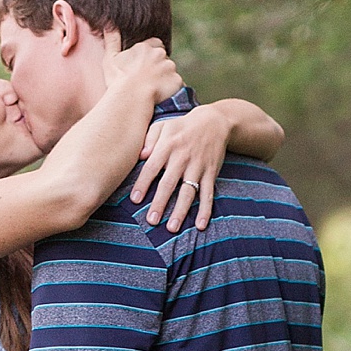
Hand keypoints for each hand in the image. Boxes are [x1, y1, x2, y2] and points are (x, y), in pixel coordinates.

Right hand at [99, 31, 182, 108]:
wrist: (131, 99)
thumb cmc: (118, 80)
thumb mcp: (110, 59)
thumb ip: (112, 40)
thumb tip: (108, 24)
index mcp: (145, 47)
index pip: (155, 44)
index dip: (150, 54)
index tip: (144, 64)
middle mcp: (160, 54)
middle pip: (164, 58)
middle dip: (159, 66)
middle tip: (148, 79)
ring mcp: (170, 67)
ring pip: (170, 71)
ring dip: (165, 77)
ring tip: (154, 89)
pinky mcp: (177, 81)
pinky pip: (177, 85)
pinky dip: (172, 89)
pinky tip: (161, 96)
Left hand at [133, 103, 231, 228]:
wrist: (214, 121)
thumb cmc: (182, 126)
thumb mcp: (163, 125)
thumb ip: (149, 139)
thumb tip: (140, 155)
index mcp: (167, 146)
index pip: (152, 167)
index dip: (143, 184)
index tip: (135, 200)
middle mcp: (182, 157)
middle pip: (169, 183)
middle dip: (160, 203)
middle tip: (152, 221)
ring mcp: (198, 166)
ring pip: (188, 191)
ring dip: (180, 211)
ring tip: (172, 228)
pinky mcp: (211, 173)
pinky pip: (208, 193)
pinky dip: (205, 210)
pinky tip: (200, 225)